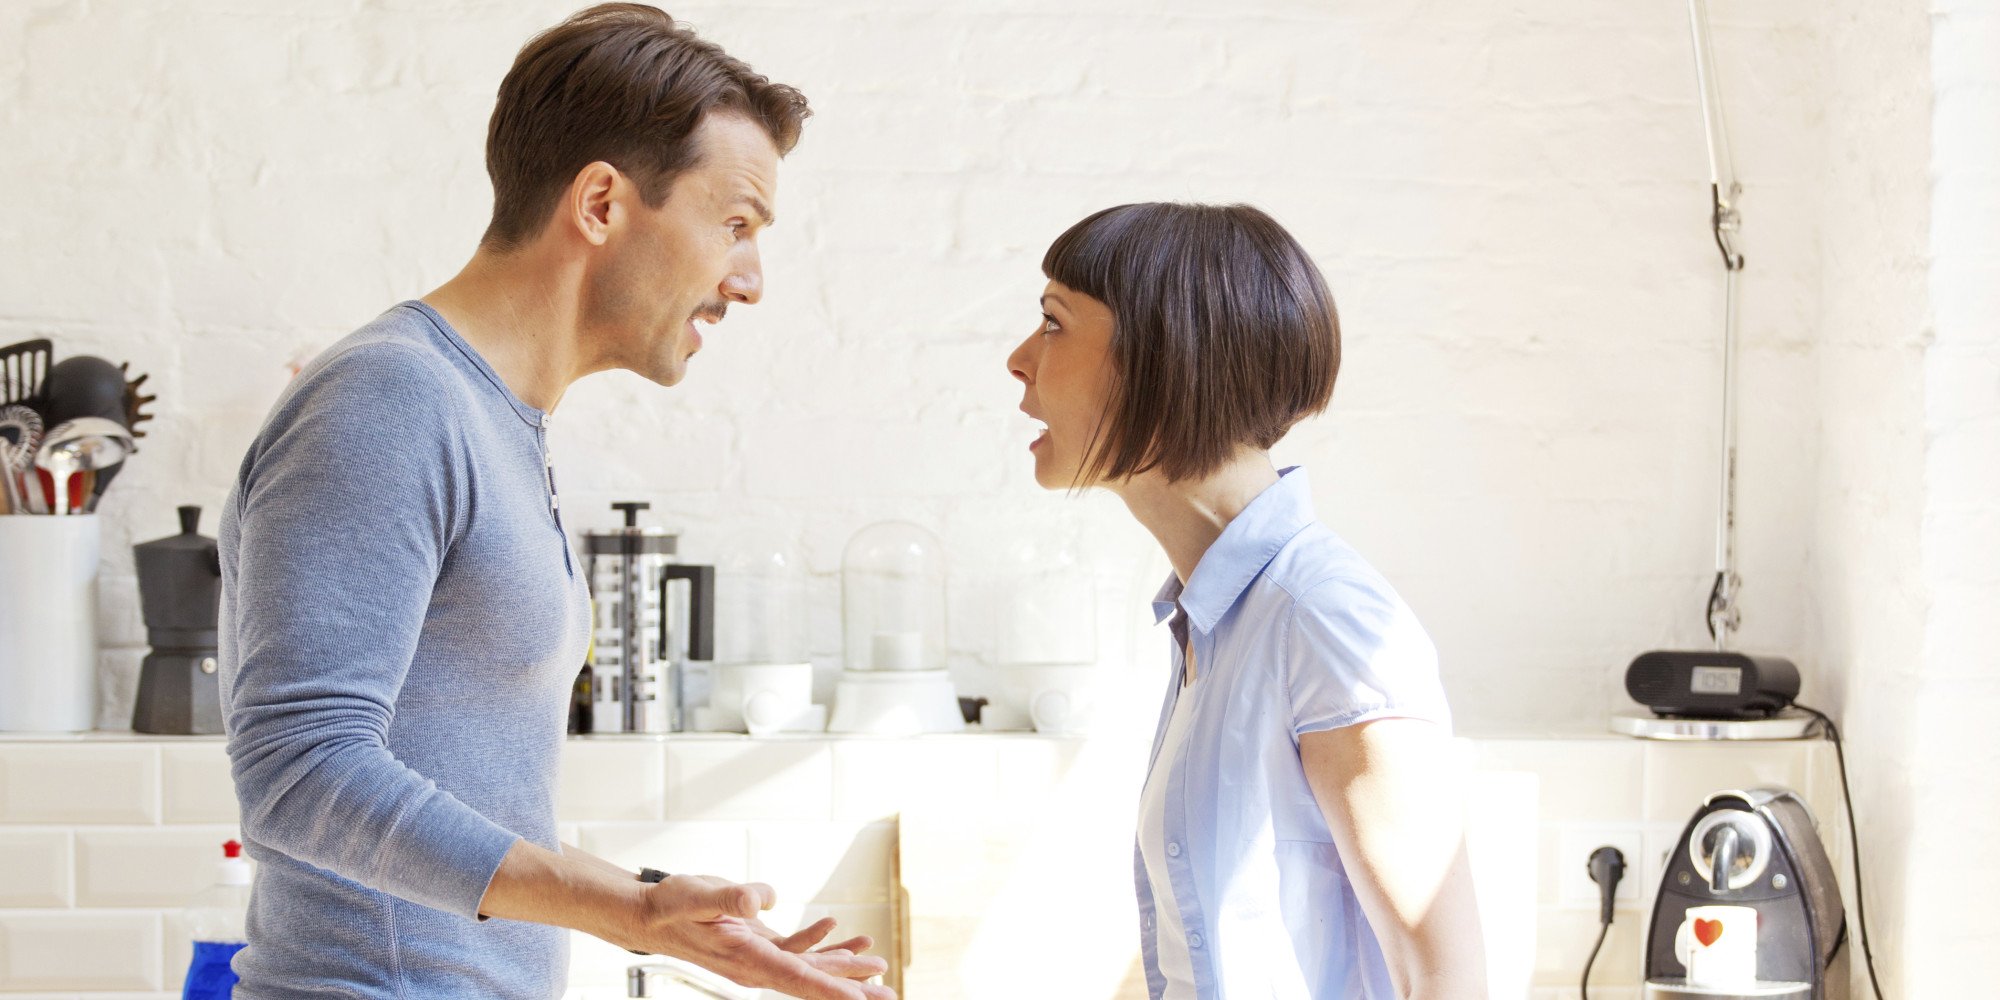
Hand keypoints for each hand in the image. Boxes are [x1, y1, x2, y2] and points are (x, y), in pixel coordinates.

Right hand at [621, 874, 894, 999]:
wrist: (651, 913)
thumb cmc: (670, 905)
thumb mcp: (697, 895)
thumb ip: (730, 897)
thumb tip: (763, 899)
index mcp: (747, 959)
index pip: (797, 978)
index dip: (831, 989)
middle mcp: (757, 966)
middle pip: (812, 982)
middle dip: (852, 988)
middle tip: (888, 994)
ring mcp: (759, 958)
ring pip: (809, 968)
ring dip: (844, 967)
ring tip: (879, 968)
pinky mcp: (758, 945)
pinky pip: (798, 951)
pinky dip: (822, 943)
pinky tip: (838, 930)